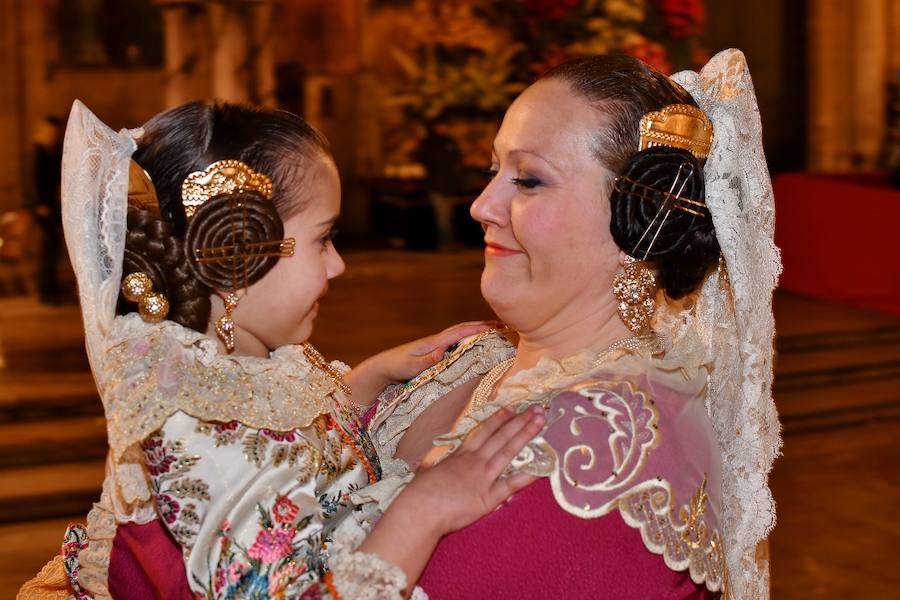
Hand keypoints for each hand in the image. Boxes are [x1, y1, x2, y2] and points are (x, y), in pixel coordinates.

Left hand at [345, 321, 500, 407]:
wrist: (382, 367)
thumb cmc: (395, 367)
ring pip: (462, 335)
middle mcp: (438, 341)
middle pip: (465, 329)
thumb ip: (426, 360)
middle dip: (485, 327)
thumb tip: (442, 353)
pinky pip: (457, 343)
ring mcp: (437, 346)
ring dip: (479, 332)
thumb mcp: (410, 366)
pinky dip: (470, 340)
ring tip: (497, 332)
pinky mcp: (435, 352)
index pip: (461, 332)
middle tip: (505, 326)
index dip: (480, 329)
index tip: (498, 326)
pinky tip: (477, 345)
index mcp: (435, 342)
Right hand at [400, 404, 544, 534]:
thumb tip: (419, 465)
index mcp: (460, 455)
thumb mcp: (424, 474)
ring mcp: (483, 478)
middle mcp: (475, 462)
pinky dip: (526, 476)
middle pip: (501, 437)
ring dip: (526, 435)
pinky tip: (541, 467)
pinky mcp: (488, 497)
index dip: (499, 419)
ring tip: (540, 422)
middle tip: (536, 409)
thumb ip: (427, 468)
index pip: (483, 432)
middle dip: (520, 421)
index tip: (512, 409)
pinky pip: (511, 485)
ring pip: (508, 452)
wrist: (421, 510)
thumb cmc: (419, 493)